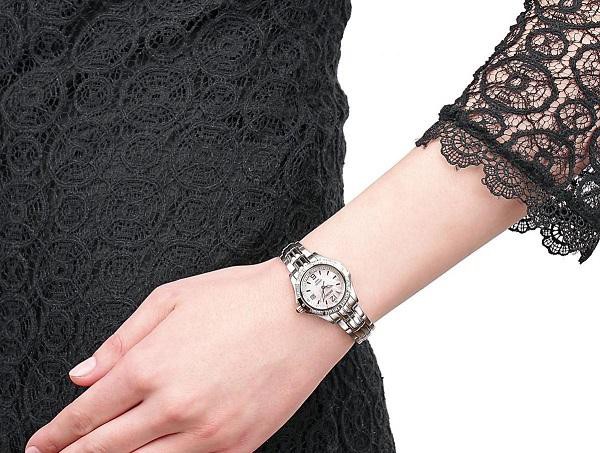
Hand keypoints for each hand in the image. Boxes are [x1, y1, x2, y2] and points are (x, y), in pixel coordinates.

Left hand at [25, 257, 353, 451]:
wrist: (305, 309)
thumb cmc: (240, 296)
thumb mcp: (171, 299)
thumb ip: (120, 341)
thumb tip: (81, 376)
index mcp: (151, 366)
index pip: (86, 414)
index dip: (56, 434)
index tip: (41, 443)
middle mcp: (174, 407)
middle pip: (105, 449)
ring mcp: (208, 432)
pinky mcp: (239, 445)